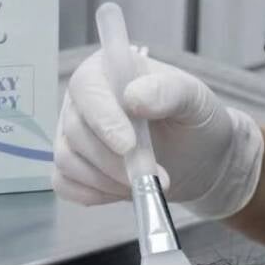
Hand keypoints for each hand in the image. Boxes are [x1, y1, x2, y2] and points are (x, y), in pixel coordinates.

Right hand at [53, 50, 263, 216]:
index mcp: (108, 71)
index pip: (86, 87)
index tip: (127, 145)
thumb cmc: (194, 120)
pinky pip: (66, 183)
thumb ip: (168, 91)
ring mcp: (74, 135)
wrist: (198, 158)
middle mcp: (84, 101)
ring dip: (106, 181)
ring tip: (144, 184)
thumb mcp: (194, 98)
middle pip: (75, 130)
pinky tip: (123, 192)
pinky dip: (93, 193)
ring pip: (67, 160)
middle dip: (113, 161)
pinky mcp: (74, 166)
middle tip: (153, 176)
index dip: (102, 118)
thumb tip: (133, 97)